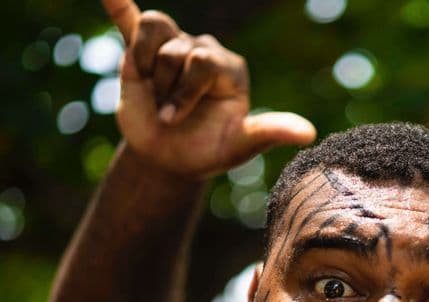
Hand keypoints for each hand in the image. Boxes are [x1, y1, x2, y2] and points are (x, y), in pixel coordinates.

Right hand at [102, 0, 315, 177]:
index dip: (183, 91)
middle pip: (176, 50)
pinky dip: (120, 5)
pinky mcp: (141, 53)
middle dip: (167, 88)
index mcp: (229, 68)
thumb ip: (270, 132)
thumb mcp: (240, 145)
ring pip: (154, 31)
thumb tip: (309, 134)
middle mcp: (203, 51)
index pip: (202, 60)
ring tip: (151, 90)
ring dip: (146, 66)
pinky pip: (132, 21)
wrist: (168, 159)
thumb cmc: (207, 151)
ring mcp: (172, 49)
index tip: (175, 119)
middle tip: (167, 114)